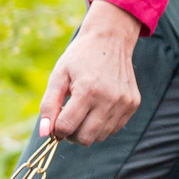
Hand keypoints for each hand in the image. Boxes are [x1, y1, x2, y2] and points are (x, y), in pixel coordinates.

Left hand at [38, 1, 143, 144]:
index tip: (55, 120)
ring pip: (100, 136)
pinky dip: (102, 125)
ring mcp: (124, 103)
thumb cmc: (80, 57)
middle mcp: (109, 99)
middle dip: (72, 134)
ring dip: (87, 130)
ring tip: (83, 110)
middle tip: (68, 119)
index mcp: (87, 90)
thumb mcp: (59, 76)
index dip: (56, 129)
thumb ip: (49, 105)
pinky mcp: (133, 104)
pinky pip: (114, 129)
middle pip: (85, 139)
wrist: (110, 39)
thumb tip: (45, 133)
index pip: (66, 127)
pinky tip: (97, 107)